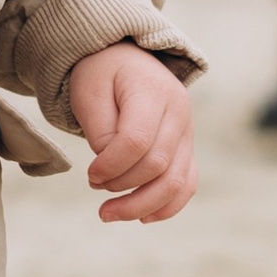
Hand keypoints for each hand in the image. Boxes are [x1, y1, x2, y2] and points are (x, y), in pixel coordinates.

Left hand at [66, 44, 197, 223]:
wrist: (125, 58)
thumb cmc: (102, 75)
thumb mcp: (89, 92)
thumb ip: (101, 130)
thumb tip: (111, 169)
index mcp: (153, 91)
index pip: (137, 140)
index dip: (111, 165)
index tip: (89, 174)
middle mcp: (179, 112)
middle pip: (157, 165)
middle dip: (121, 186)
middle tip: (93, 185)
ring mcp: (187, 132)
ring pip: (176, 182)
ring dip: (142, 206)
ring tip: (108, 213)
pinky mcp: (186, 149)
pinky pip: (187, 184)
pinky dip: (167, 206)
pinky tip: (142, 217)